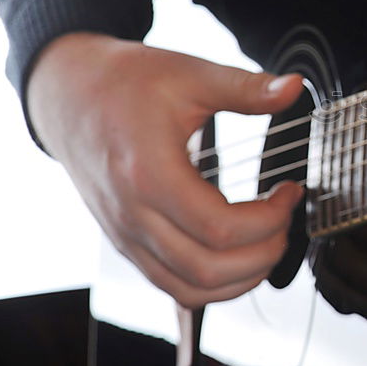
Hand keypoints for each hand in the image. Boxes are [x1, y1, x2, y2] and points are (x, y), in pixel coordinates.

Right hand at [28, 33, 305, 307]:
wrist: (71, 96)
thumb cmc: (127, 84)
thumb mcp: (191, 75)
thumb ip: (246, 87)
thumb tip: (295, 87)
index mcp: (149, 174)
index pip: (220, 228)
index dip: (270, 219)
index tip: (289, 192)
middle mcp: (133, 215)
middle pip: (208, 269)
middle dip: (264, 253)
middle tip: (286, 220)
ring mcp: (127, 235)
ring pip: (190, 290)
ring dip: (242, 278)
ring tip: (269, 242)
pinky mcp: (127, 243)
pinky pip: (173, 285)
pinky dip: (214, 284)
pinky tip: (240, 255)